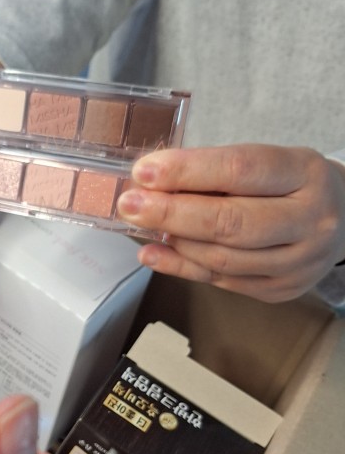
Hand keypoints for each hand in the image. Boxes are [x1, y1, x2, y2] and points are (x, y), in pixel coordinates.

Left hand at [116, 144, 344, 302]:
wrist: (342, 220)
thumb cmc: (292, 185)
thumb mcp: (269, 163)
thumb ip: (217, 171)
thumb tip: (152, 181)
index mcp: (305, 175)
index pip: (241, 170)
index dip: (188, 171)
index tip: (145, 171)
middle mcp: (309, 220)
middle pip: (230, 222)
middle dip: (171, 213)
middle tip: (129, 204)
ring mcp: (297, 262)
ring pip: (222, 258)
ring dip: (173, 241)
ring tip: (138, 223)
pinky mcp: (280, 290)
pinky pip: (220, 282)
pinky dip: (180, 267)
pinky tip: (151, 253)